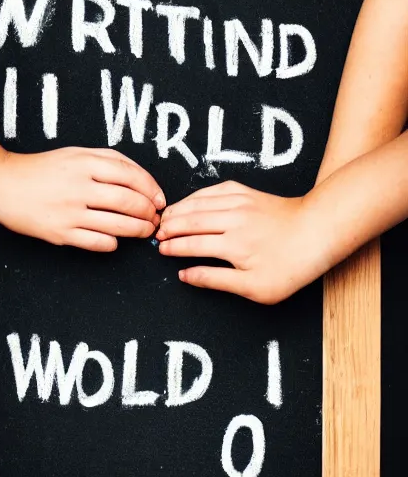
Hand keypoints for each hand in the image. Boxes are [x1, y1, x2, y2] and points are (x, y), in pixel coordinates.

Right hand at [0, 147, 162, 249]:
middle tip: (154, 219)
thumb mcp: (75, 153)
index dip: (152, 189)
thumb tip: (140, 180)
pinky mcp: (59, 232)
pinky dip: (111, 244)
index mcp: (85, 163)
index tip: (159, 200)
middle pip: (128, 201)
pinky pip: (96, 242)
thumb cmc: (40, 168)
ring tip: (143, 232)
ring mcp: (69, 211)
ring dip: (137, 230)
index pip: (132, 175)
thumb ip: (107, 160)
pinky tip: (114, 242)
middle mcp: (79, 186)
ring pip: (116, 224)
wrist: (1, 184)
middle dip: (148, 213)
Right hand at [157, 182, 326, 302]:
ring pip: (199, 203)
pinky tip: (190, 200)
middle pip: (190, 221)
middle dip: (169, 227)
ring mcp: (241, 203)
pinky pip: (215, 190)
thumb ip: (215, 280)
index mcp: (232, 245)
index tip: (160, 250)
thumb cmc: (291, 265)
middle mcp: (233, 220)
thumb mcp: (253, 286)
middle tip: (155, 233)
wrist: (321, 231)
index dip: (172, 247)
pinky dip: (198, 195)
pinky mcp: (249, 193)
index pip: (190, 244)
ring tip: (165, 218)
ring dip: (179, 210)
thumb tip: (185, 275)